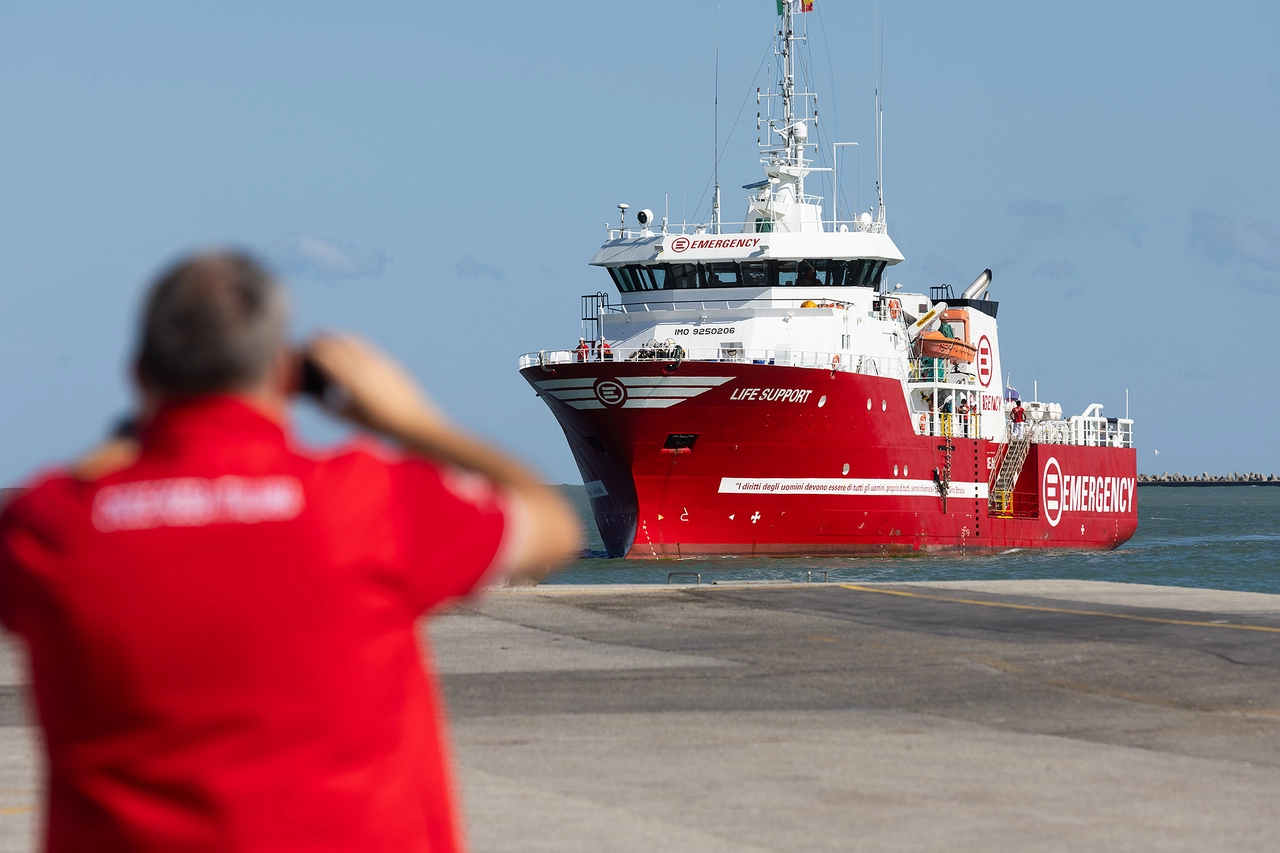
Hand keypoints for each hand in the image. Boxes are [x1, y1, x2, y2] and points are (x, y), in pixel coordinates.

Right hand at [303, 334, 445, 438]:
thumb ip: (328, 407)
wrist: (414, 422)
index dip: (309, 351)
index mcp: (351, 379)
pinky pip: (365, 346)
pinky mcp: (388, 361)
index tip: (301, 355)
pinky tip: (349, 355)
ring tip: (327, 346)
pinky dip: (352, 345)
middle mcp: (364, 365)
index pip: (323, 353)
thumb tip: (314, 399)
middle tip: (309, 347)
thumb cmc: (381, 424)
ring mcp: (378, 360)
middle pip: (335, 340)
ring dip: (336, 339)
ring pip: (351, 339)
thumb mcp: (350, 417)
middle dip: (319, 341)